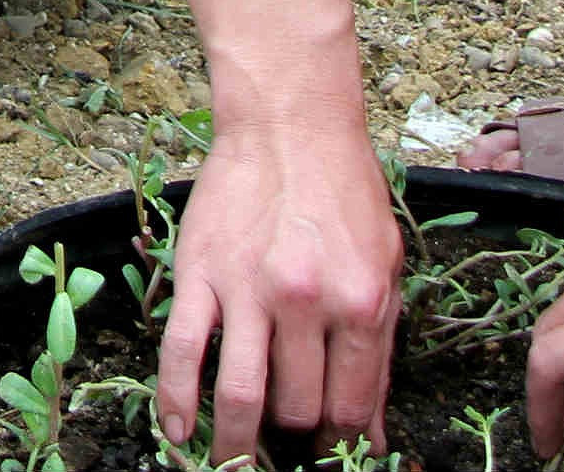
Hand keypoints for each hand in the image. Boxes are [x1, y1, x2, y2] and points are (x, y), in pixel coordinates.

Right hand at [156, 116, 405, 462]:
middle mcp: (305, 303)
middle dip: (295, 437)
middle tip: (287, 444)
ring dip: (237, 446)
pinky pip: (183, 351)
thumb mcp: (386, 268)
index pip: (352, 406)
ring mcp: (247, 290)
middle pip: (298, 408)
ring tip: (235, 464)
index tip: (331, 452)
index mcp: (360, 304)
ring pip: (241, 396)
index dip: (342, 442)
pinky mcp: (199, 274)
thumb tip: (373, 430)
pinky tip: (179, 432)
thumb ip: (379, 351)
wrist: (290, 124)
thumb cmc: (344, 192)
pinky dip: (177, 401)